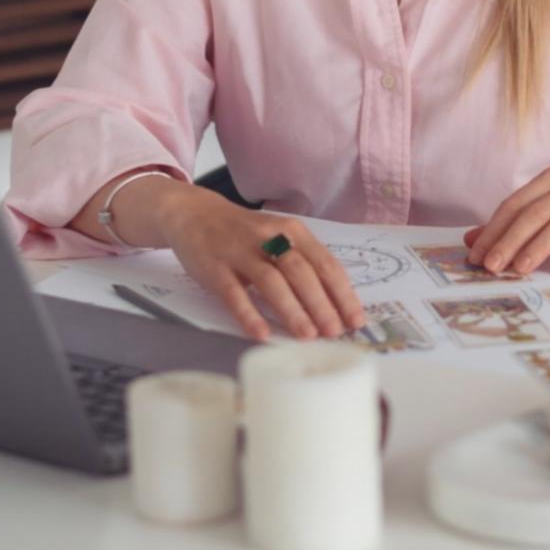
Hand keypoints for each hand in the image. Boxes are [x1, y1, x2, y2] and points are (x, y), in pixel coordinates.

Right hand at [160, 189, 367, 342]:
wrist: (194, 213)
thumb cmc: (245, 233)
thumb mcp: (279, 237)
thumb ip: (303, 262)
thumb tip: (334, 303)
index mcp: (292, 231)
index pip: (325, 263)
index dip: (342, 293)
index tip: (355, 320)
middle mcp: (269, 237)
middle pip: (302, 272)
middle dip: (322, 304)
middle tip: (335, 332)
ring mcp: (240, 251)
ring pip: (272, 281)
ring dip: (292, 310)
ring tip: (308, 336)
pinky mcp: (215, 267)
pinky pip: (234, 293)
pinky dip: (249, 314)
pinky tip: (262, 333)